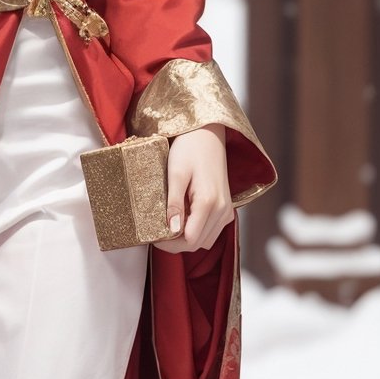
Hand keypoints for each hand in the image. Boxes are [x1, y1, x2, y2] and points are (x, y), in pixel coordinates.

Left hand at [152, 123, 233, 253]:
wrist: (208, 134)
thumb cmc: (190, 149)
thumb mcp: (176, 174)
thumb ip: (174, 204)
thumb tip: (171, 230)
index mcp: (209, 202)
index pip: (189, 240)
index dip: (169, 243)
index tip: (153, 236)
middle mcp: (222, 210)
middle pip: (197, 243)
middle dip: (175, 243)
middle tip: (157, 232)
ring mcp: (226, 210)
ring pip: (205, 240)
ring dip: (186, 239)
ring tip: (169, 225)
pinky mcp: (226, 208)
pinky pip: (211, 231)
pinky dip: (196, 231)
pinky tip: (183, 219)